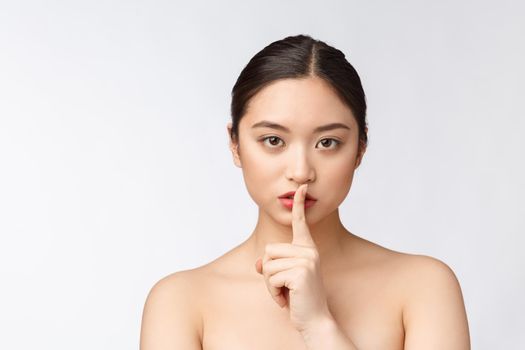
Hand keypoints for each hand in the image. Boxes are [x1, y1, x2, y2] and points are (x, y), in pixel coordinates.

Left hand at [255, 183, 331, 332]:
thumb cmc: (299, 298)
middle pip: (268, 251)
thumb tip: (259, 263)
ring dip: (270, 285)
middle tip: (284, 287)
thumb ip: (272, 265)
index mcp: (307, 248)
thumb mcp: (283, 278)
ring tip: (286, 294)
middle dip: (269, 272)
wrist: (314, 320)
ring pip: (268, 265)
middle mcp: (309, 251)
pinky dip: (273, 293)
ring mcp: (306, 261)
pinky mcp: (300, 272)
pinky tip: (286, 300)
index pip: (300, 223)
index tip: (301, 187)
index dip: (299, 204)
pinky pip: (271, 278)